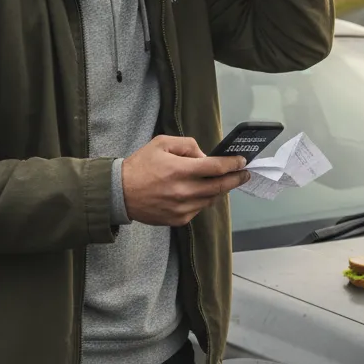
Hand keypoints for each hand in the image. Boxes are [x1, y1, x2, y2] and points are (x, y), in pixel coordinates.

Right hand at [121, 135, 248, 225]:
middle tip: (245, 174)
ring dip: (220, 190)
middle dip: (236, 179)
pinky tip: (200, 192)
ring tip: (224, 181)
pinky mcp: (178, 219)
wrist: (119, 193)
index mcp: (180, 170)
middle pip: (220, 187)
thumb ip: (187, 146)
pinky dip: (203, 199)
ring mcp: (182, 208)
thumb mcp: (162, 143)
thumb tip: (205, 156)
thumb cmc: (140, 165)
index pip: (216, 168)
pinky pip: (199, 209)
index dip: (232, 164)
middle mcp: (184, 191)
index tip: (242, 162)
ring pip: (211, 199)